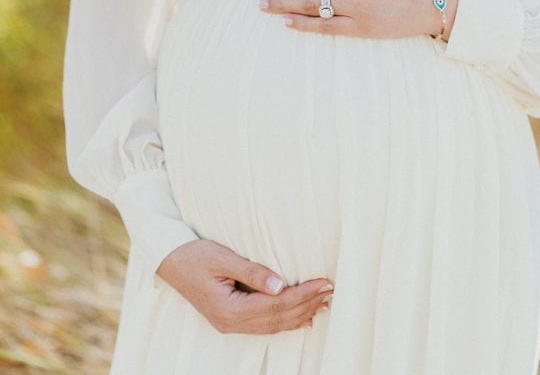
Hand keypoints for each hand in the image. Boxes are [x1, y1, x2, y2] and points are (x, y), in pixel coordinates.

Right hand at [156, 239, 333, 333]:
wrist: (169, 261)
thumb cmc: (194, 254)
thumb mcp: (222, 258)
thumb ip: (252, 272)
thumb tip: (279, 285)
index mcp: (229, 309)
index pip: (275, 305)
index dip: (302, 295)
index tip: (324, 283)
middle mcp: (231, 322)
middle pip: (277, 318)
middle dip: (306, 304)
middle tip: (331, 291)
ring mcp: (230, 323)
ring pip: (273, 324)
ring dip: (300, 314)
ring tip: (323, 302)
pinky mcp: (230, 318)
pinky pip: (264, 324)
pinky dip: (285, 320)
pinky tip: (302, 318)